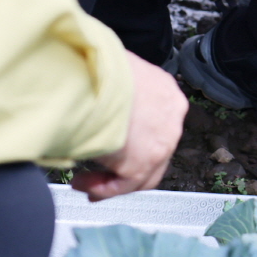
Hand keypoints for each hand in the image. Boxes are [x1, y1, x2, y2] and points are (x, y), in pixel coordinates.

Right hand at [72, 52, 188, 200]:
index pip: (155, 120)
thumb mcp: (113, 70)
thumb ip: (114, 91)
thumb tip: (97, 100)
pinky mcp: (143, 162)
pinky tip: (86, 186)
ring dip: (112, 180)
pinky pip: (126, 183)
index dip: (133, 136)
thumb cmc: (96, 67)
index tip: (112, 141)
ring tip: (85, 182)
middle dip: (125, 163)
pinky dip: (105, 189)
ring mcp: (162, 142)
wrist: (94, 77)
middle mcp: (171, 118)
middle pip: (152, 149)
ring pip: (143, 172)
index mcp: (165, 91)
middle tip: (99, 169)